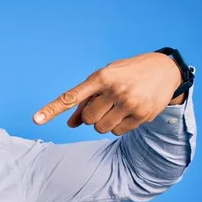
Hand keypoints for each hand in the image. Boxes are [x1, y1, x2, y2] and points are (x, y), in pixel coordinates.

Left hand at [33, 52, 183, 135]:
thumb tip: (71, 125)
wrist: (166, 70)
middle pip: (87, 119)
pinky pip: (116, 132)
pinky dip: (117, 126)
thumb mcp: (104, 79)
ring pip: (100, 128)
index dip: (52, 109)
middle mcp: (115, 89)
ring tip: (116, 107)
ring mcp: (130, 103)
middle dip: (91, 116)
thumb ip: (85, 100)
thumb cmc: (126, 74)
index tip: (36, 120)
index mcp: (101, 77)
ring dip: (103, 122)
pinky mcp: (142, 115)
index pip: (71, 97)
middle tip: (104, 103)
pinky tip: (128, 112)